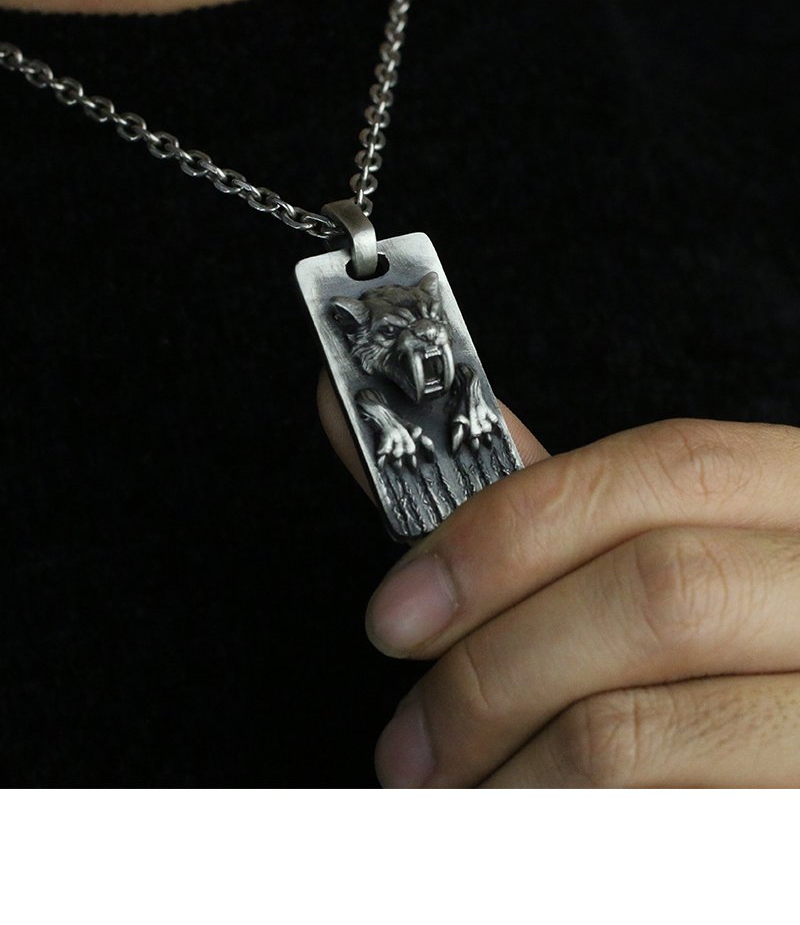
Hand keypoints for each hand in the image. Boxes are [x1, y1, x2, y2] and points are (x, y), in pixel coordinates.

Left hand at [318, 374, 799, 786]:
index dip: (513, 528)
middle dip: (492, 669)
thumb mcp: (677, 559)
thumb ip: (573, 516)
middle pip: (653, 593)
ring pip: (634, 731)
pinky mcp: (797, 824)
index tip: (402, 607)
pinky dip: (554, 837)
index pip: (668, 469)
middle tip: (411, 741)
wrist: (788, 760)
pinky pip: (653, 832)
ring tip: (459, 797)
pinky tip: (528, 834)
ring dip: (508, 773)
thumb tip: (432, 462)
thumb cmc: (734, 661)